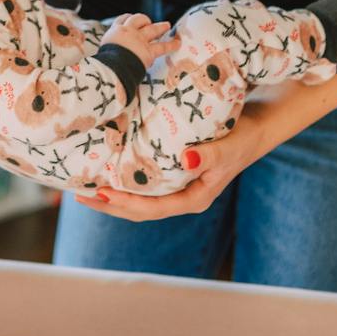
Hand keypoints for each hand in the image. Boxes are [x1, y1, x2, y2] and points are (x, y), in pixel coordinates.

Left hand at [73, 100, 272, 220]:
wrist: (257, 126)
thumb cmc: (244, 137)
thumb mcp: (229, 147)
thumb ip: (210, 156)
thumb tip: (187, 161)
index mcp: (194, 199)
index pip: (152, 209)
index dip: (125, 204)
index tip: (101, 194)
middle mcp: (183, 196)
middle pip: (139, 209)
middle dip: (109, 204)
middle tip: (79, 194)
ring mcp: (178, 186)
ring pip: (139, 197)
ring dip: (112, 193)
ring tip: (84, 186)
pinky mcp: (174, 171)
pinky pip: (144, 180)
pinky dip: (123, 177)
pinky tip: (107, 168)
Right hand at [100, 12, 175, 68]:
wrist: (111, 69)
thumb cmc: (102, 65)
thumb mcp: (100, 54)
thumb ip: (105, 54)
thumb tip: (93, 68)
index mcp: (114, 32)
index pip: (122, 19)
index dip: (128, 18)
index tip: (131, 19)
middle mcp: (127, 32)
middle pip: (138, 19)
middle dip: (144, 20)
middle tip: (149, 22)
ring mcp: (140, 40)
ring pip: (152, 29)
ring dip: (160, 26)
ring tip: (166, 25)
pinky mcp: (149, 50)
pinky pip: (162, 46)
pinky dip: (171, 44)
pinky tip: (178, 42)